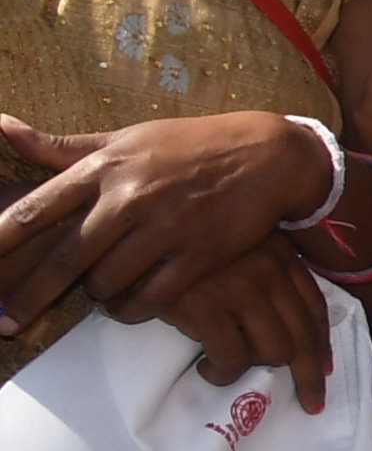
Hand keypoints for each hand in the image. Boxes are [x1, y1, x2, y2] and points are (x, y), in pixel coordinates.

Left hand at [0, 108, 336, 343]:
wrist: (267, 154)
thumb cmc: (187, 145)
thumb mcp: (124, 138)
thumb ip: (62, 146)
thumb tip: (2, 126)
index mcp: (104, 168)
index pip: (38, 209)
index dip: (1, 240)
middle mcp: (130, 198)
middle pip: (66, 259)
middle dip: (30, 295)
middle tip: (6, 323)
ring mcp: (166, 228)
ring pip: (108, 282)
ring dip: (97, 295)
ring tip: (100, 292)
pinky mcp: (200, 255)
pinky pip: (153, 297)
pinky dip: (134, 309)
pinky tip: (130, 305)